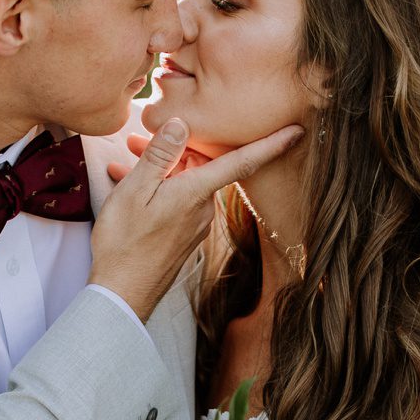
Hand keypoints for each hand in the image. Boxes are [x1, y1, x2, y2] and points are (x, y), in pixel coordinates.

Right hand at [89, 115, 302, 319]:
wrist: (121, 295)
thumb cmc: (124, 243)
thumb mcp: (135, 190)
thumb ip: (160, 155)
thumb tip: (181, 124)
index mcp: (196, 193)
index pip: (242, 162)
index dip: (271, 144)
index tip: (298, 131)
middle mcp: (204, 209)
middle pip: (203, 165)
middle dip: (179, 146)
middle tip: (139, 138)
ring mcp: (195, 225)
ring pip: (187, 181)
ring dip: (162, 168)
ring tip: (127, 157)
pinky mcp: (185, 237)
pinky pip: (179, 200)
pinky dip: (159, 188)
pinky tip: (129, 183)